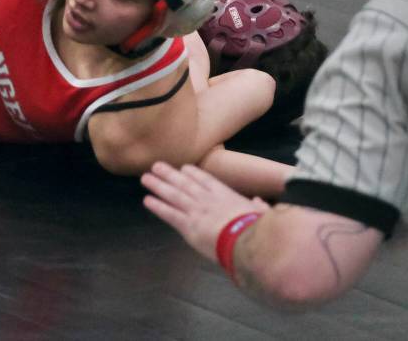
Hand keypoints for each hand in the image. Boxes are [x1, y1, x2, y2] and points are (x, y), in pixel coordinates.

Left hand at [141, 162, 267, 260]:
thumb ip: (259, 208)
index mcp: (226, 195)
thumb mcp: (262, 215)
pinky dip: (157, 206)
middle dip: (169, 175)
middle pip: (185, 184)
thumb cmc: (257, 228)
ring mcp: (196, 211)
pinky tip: (147, 200)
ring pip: (174, 195)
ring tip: (146, 178)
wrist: (246, 240)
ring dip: (158, 186)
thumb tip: (260, 203)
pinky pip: (169, 214)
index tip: (183, 168)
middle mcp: (207, 199)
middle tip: (156, 166)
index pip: (206, 181)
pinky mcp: (188, 226)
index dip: (193, 174)